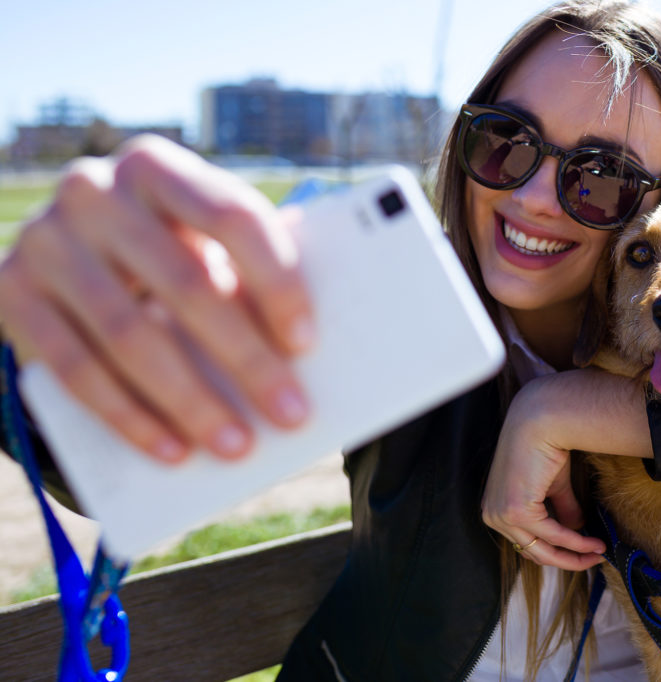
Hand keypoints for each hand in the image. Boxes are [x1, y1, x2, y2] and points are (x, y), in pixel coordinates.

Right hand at [0, 135, 314, 462]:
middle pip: (185, 283)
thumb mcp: (201, 239)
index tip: (306, 343)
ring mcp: (46, 241)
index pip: (231, 216)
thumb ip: (244, 271)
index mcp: (159, 167)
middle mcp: (94, 191)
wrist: (67, 251)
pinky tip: (173, 450)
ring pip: (129, 335)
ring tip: (237, 446)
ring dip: (190, 402)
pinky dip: (129, 417)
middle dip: (246, 359)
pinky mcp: (10, 291)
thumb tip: (300, 350)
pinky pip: (74, 369)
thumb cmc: (167, 249)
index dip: (275, 281)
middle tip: (291, 414)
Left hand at [481, 369, 652, 570]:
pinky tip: (593, 543)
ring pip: (543, 549)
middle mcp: (493, 516)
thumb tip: (576, 529)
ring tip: (599, 552)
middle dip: (567, 560)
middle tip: (594, 560)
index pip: (526, 541)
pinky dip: (575, 542)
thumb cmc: (543, 444)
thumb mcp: (552, 485)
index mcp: (496, 508)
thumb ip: (560, 508)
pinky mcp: (516, 513)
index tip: (581, 553)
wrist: (539, 420)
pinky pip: (552, 535)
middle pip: (534, 551)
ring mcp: (501, 516)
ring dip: (575, 554)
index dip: (555, 551)